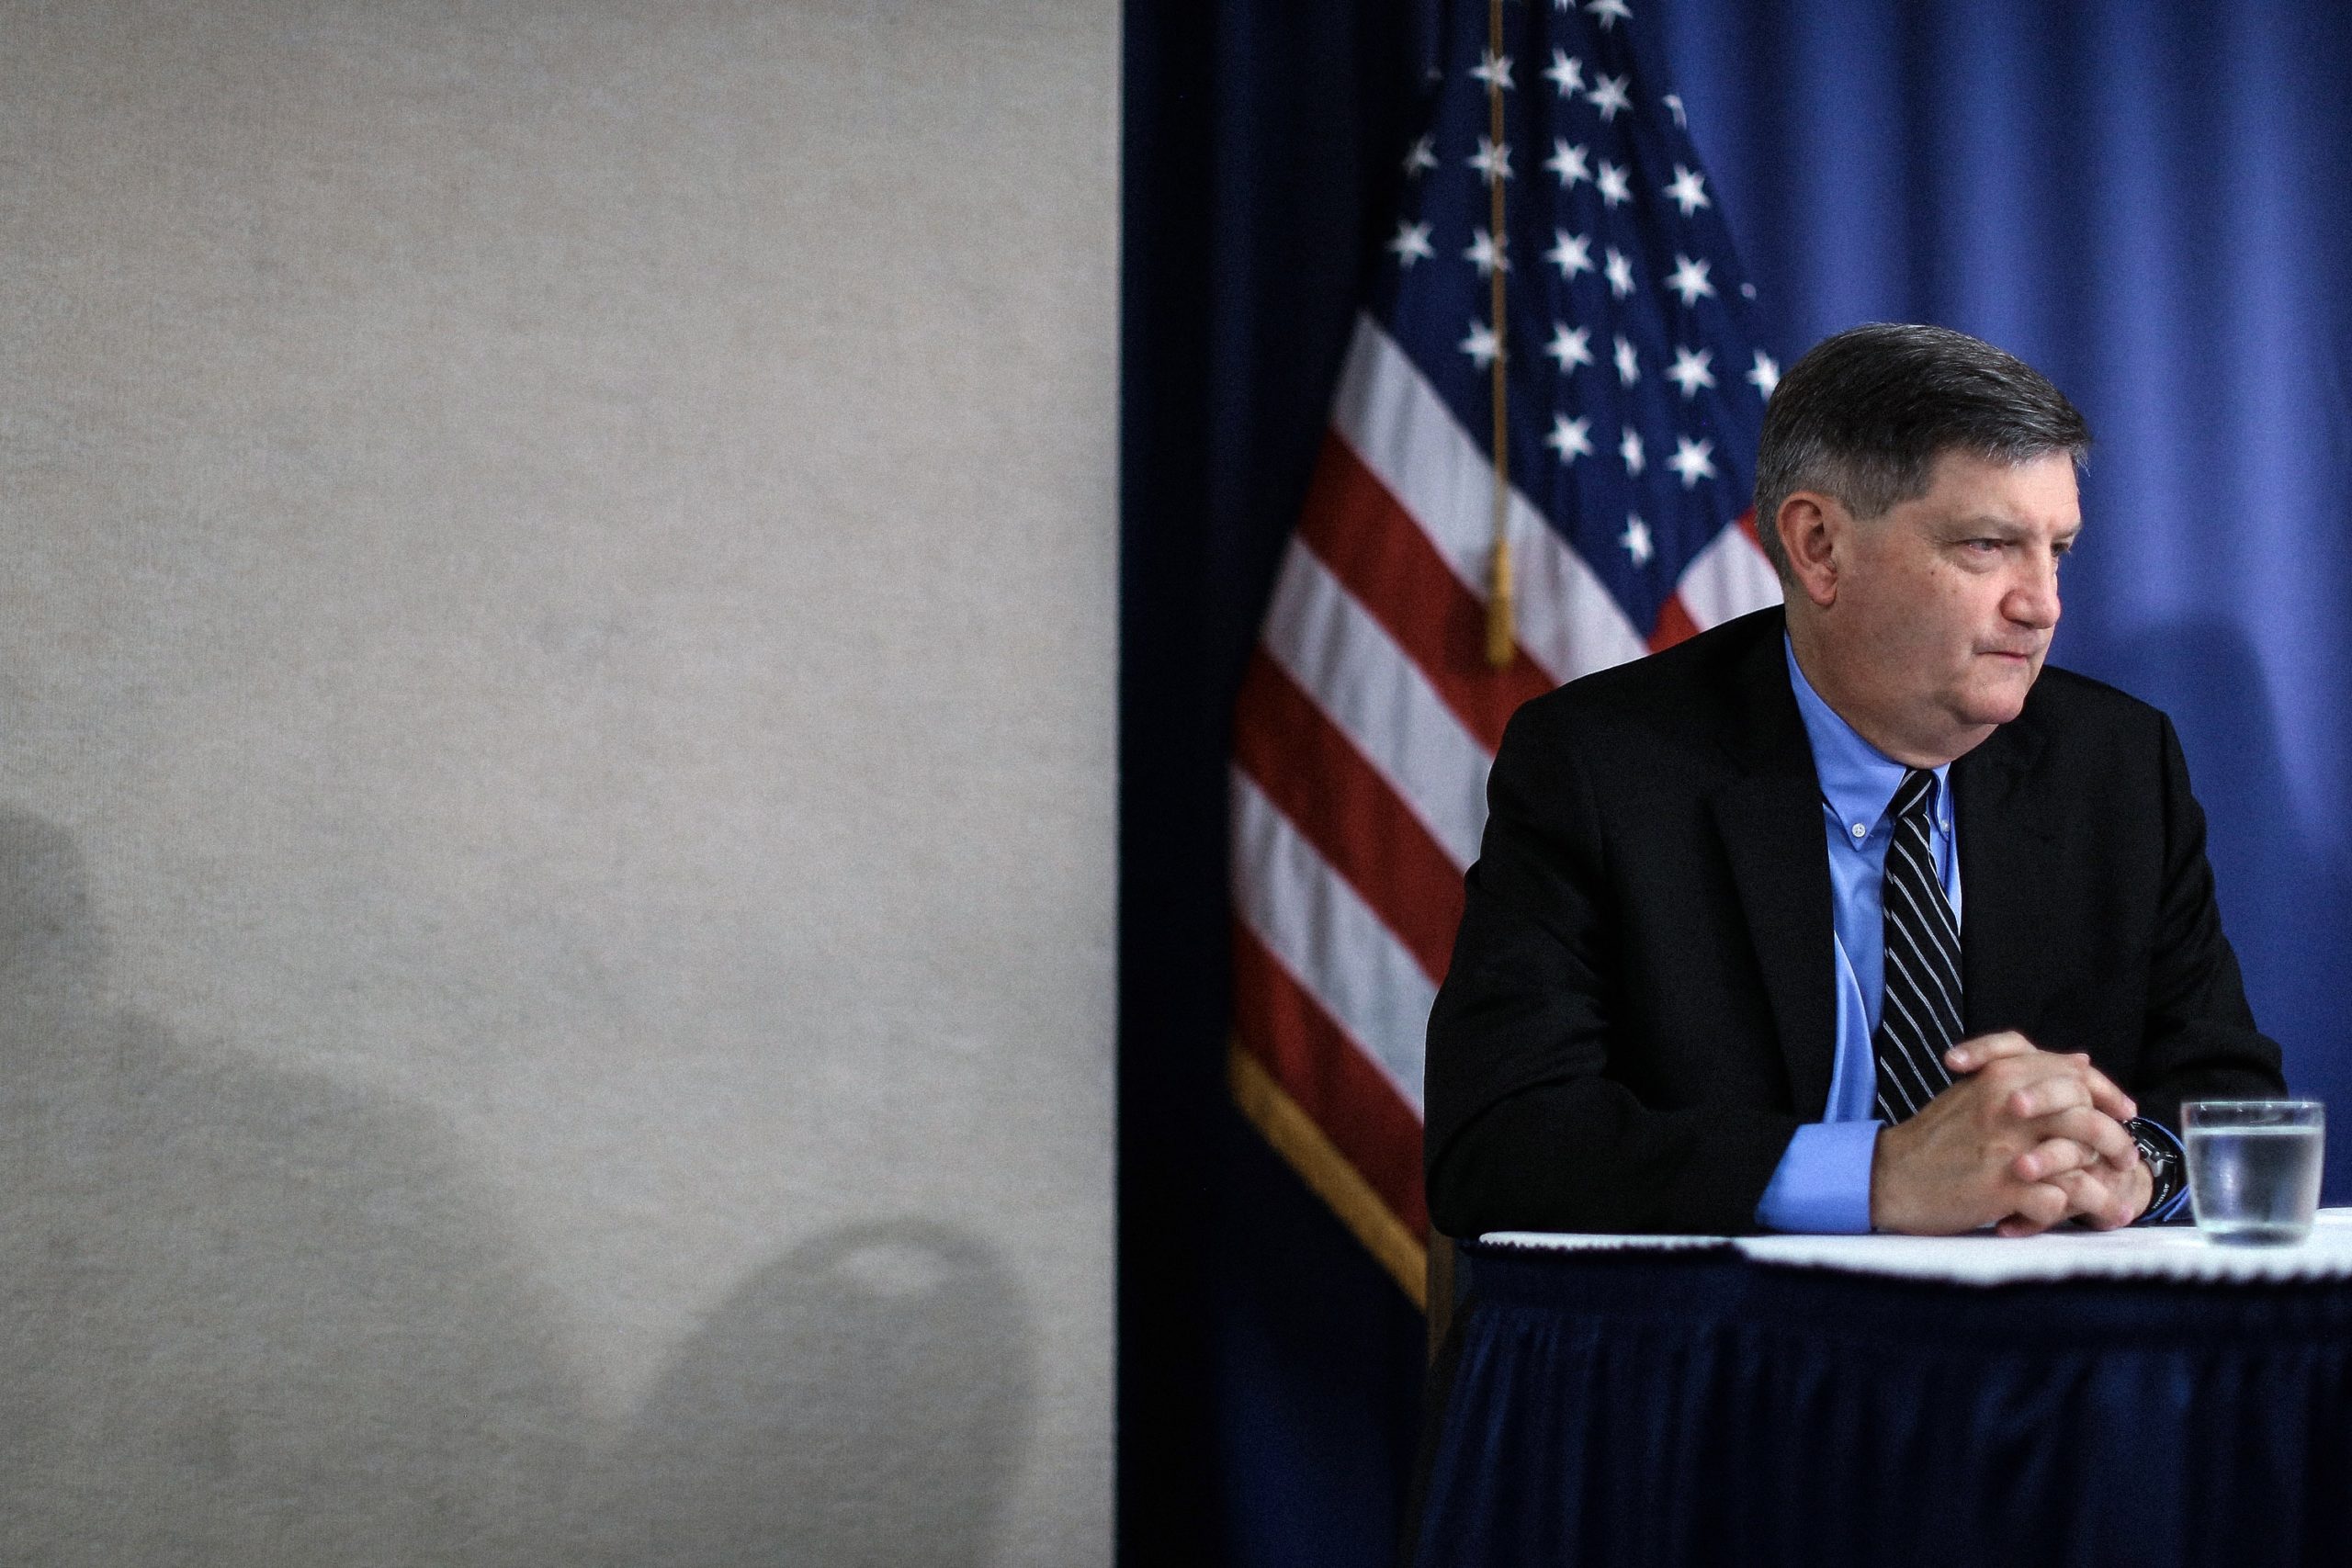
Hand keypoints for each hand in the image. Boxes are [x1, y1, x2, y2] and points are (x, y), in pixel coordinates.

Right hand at [1868, 1031, 2144, 1235]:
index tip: (2122, 1114)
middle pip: (2087, 1116)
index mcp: (2001, 1076)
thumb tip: (2081, 1062)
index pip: (2076, 1075)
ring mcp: (2006, 1148)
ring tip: (2115, 1205)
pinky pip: (2059, 1199)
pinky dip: (2074, 1211)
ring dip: (2104, 1186)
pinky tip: (2078, 1218)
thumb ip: (2025, 1075)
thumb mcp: (1976, 1091)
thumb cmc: (1935, 1138)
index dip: (2107, 1095)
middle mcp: (2007, 1106)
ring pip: (2082, 1160)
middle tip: (2124, 1162)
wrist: (1891, 1176)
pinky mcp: (2001, 1188)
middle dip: (2116, 1143)